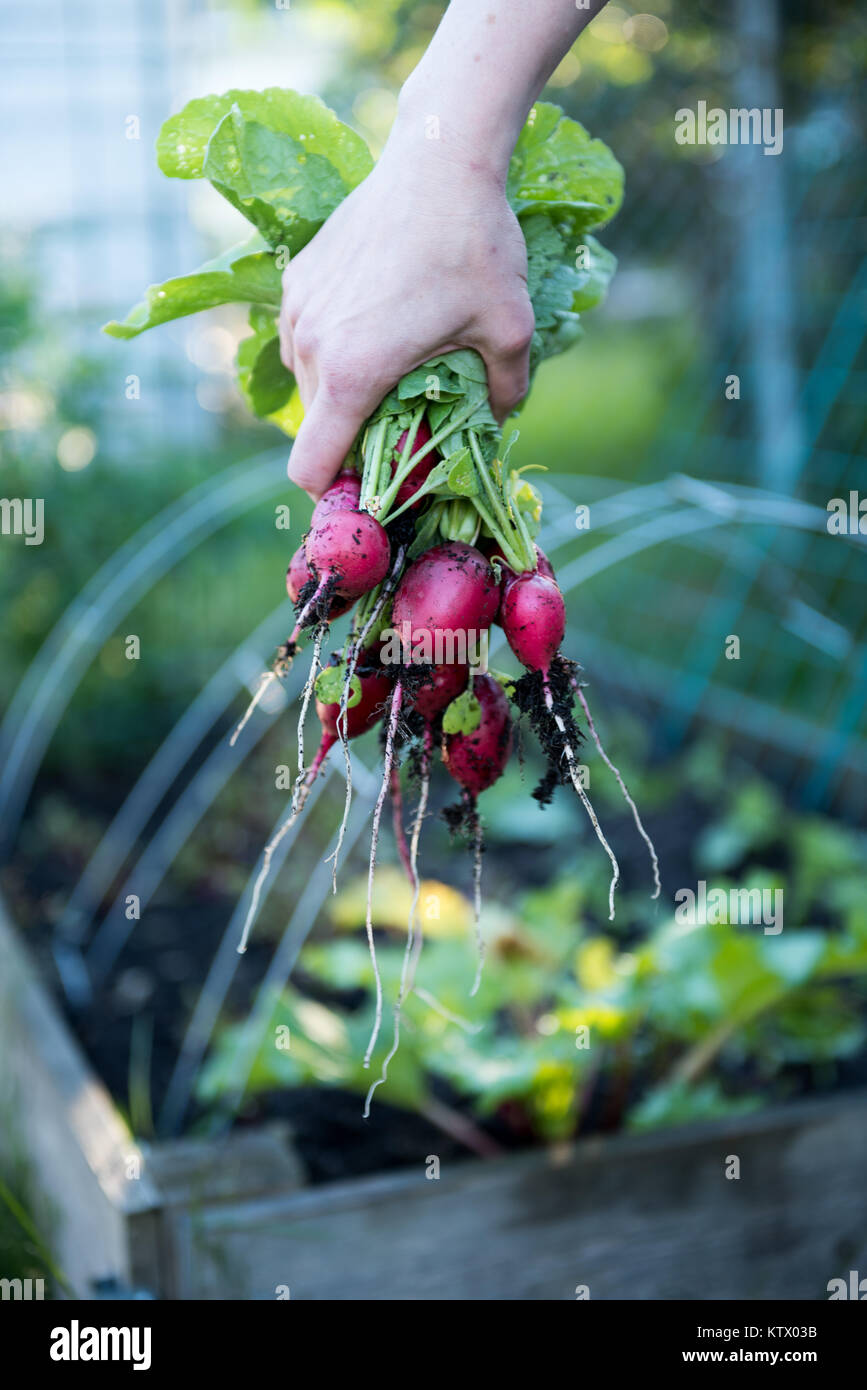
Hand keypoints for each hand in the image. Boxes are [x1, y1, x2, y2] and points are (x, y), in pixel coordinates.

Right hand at [278, 130, 533, 498]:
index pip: (310, 467)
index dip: (336, 491)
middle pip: (316, 429)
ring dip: (343, 393)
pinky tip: (379, 323)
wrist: (438, 158)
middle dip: (353, 439)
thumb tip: (500, 422)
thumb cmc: (476, 246)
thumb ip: (505, 392)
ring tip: (394, 367)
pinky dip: (333, 351)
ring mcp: (299, 309)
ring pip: (308, 384)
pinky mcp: (298, 278)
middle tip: (403, 424)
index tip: (370, 490)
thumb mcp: (510, 329)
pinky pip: (305, 340)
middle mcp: (313, 346)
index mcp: (355, 373)